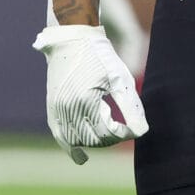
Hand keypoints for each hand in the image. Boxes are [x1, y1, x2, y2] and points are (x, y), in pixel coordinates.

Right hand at [33, 24, 148, 163]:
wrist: (73, 38)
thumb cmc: (100, 56)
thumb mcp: (120, 79)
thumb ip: (130, 107)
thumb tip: (142, 131)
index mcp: (85, 101)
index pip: (107, 132)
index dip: (124, 134)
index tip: (137, 128)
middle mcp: (67, 109)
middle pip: (91, 139)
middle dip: (110, 139)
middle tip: (126, 129)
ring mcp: (56, 110)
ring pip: (75, 140)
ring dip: (93, 143)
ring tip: (109, 137)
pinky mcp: (52, 107)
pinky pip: (60, 134)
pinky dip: (70, 145)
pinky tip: (80, 156)